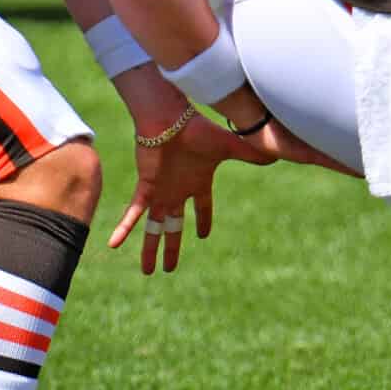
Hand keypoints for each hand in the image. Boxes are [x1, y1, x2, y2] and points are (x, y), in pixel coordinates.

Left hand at [109, 114, 242, 275]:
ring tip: (147, 272)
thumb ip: (251, 154)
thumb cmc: (199, 128)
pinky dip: (124, 229)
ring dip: (150, 249)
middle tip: (169, 269)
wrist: (170, 117)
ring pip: (154, 228)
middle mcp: (178, 191)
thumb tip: (277, 155)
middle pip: (174, 227)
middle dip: (171, 248)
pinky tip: (113, 245)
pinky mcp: (146, 187)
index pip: (202, 208)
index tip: (203, 236)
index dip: (203, 222)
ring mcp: (160, 191)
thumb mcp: (230, 147)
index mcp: (198, 183)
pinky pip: (133, 213)